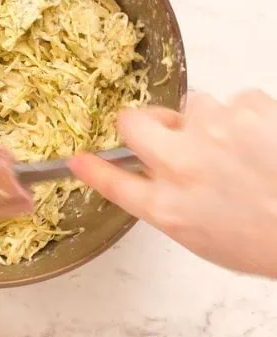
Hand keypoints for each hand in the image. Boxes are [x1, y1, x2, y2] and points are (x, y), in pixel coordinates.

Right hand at [70, 90, 276, 277]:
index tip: (78, 159)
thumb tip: (148, 176)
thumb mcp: (205, 235)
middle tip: (174, 137)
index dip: (94, 167)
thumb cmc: (269, 238)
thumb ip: (168, 202)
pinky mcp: (252, 108)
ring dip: (210, 121)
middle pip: (135, 122)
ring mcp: (215, 131)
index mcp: (168, 206)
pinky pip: (240, 99)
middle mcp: (182, 164)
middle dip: (149, 124)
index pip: (112, 180)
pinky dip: (252, 115)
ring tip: (243, 149)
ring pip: (196, 105)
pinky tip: (268, 140)